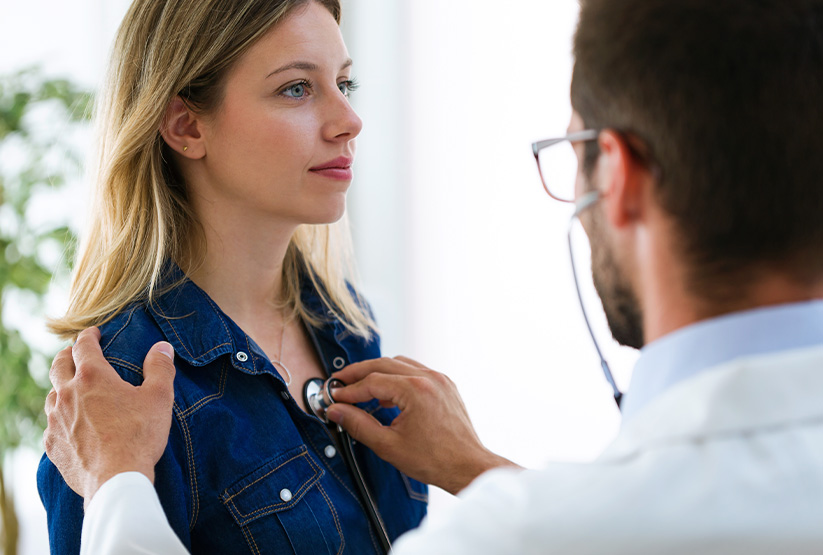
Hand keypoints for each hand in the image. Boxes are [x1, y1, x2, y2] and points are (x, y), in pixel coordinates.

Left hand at [43, 327, 175, 505]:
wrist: (115, 479)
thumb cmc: (139, 435)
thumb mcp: (159, 397)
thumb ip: (160, 368)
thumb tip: (162, 347)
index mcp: (92, 376)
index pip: (83, 345)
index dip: (89, 335)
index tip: (94, 333)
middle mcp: (67, 394)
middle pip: (58, 365)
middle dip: (66, 355)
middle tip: (75, 353)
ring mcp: (56, 420)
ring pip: (51, 395)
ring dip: (61, 387)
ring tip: (73, 389)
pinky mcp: (52, 445)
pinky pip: (51, 425)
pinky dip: (60, 418)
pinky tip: (72, 425)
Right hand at [327, 356, 518, 494]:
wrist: (467, 466)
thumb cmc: (434, 460)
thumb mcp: (388, 445)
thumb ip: (358, 425)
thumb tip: (337, 411)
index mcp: (415, 390)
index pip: (372, 381)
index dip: (349, 390)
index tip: (334, 397)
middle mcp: (429, 378)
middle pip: (383, 364)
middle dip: (358, 373)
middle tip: (340, 382)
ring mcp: (439, 380)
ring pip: (400, 364)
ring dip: (378, 372)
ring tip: (361, 388)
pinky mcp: (445, 385)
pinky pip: (416, 371)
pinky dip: (397, 377)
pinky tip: (387, 394)